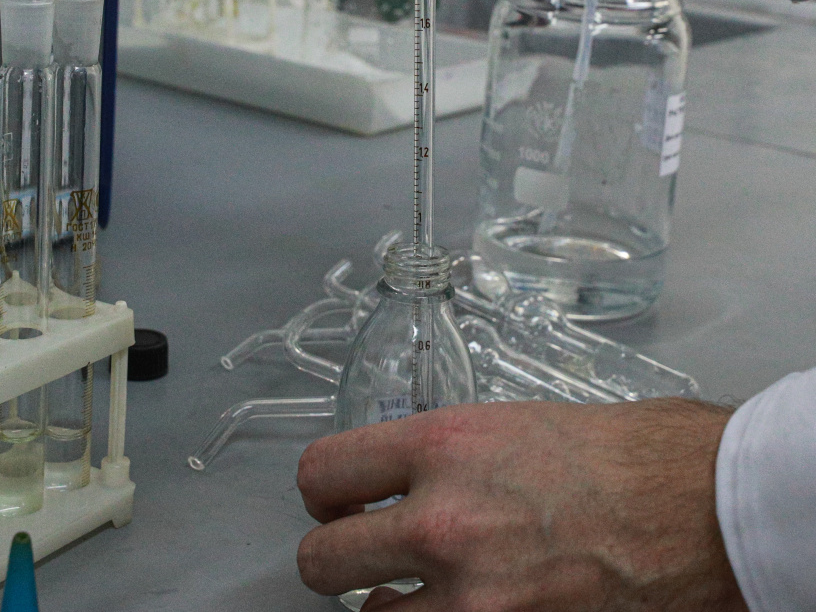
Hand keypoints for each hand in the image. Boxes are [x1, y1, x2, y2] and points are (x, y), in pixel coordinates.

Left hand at [296, 399, 747, 611]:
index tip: (334, 503)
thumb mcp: (504, 426)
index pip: (321, 473)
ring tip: (418, 590)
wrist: (697, 507)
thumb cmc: (619, 458)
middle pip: (321, 559)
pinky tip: (461, 608)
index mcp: (440, 448)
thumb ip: (436, 456)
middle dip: (334, 557)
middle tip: (355, 554)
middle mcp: (442, 522)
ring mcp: (471, 595)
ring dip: (387, 605)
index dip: (321, 494)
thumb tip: (392, 481)